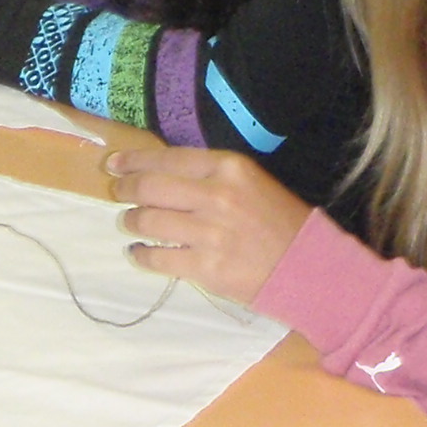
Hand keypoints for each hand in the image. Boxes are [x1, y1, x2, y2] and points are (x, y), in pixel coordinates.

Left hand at [105, 145, 311, 304]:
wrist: (312, 268)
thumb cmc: (283, 221)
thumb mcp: (251, 181)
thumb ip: (210, 175)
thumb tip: (162, 172)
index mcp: (229, 167)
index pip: (166, 158)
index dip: (133, 161)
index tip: (114, 163)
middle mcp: (216, 195)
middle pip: (150, 187)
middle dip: (125, 188)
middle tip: (116, 192)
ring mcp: (210, 233)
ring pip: (149, 221)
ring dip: (130, 221)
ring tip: (128, 222)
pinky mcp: (207, 268)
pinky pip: (158, 258)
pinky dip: (141, 255)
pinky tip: (138, 252)